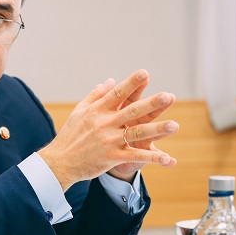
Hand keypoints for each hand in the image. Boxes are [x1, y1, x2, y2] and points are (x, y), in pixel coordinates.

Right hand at [38, 70, 178, 189]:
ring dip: (157, 129)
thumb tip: (111, 81)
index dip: (132, 83)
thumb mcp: (79, 111)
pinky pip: (135, 156)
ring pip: (137, 133)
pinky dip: (153, 158)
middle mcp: (105, 123)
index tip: (145, 73)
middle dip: (152, 103)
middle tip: (169, 96)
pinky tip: (169, 159)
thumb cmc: (70, 134)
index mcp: (98, 110)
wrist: (60, 161)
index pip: (118, 93)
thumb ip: (96, 95)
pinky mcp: (112, 157)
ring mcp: (109, 141)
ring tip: (175, 126)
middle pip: (132, 111)